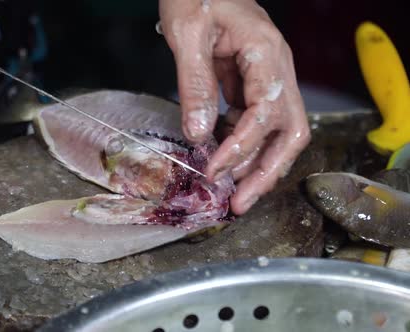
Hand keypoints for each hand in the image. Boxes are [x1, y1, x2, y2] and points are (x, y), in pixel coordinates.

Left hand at [159, 0, 310, 214]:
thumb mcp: (188, 34)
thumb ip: (195, 85)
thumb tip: (198, 134)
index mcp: (267, 52)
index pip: (266, 112)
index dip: (242, 147)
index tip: (215, 169)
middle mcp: (277, 69)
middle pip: (289, 131)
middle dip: (266, 172)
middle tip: (240, 203)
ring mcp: (268, 78)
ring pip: (278, 132)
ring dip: (257, 165)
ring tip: (231, 192)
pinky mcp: (252, 83)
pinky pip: (256, 123)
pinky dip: (243, 146)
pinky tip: (222, 159)